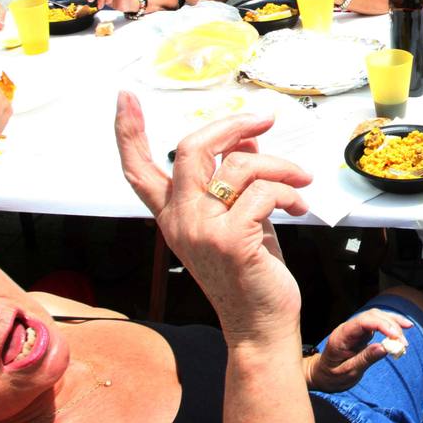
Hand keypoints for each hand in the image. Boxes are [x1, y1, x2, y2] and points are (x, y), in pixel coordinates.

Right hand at [113, 92, 312, 347]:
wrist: (260, 326)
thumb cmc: (252, 273)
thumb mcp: (240, 217)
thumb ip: (236, 180)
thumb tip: (245, 138)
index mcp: (174, 215)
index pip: (138, 169)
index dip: (129, 131)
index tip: (124, 96)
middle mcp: (179, 221)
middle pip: (192, 148)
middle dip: (232, 124)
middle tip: (264, 119)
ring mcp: (202, 230)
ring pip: (240, 165)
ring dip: (279, 165)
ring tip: (298, 181)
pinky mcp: (230, 240)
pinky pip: (264, 192)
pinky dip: (289, 193)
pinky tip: (298, 207)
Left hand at [304, 309, 412, 392]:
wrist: (322, 375)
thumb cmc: (332, 375)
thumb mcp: (347, 372)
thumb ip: (365, 359)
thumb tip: (384, 348)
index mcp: (341, 336)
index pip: (363, 322)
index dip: (382, 325)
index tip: (396, 337)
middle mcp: (349, 328)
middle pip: (372, 316)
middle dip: (391, 325)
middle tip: (403, 343)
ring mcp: (356, 328)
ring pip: (377, 316)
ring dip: (393, 323)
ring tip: (407, 333)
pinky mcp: (363, 332)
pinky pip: (378, 324)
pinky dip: (391, 326)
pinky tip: (403, 328)